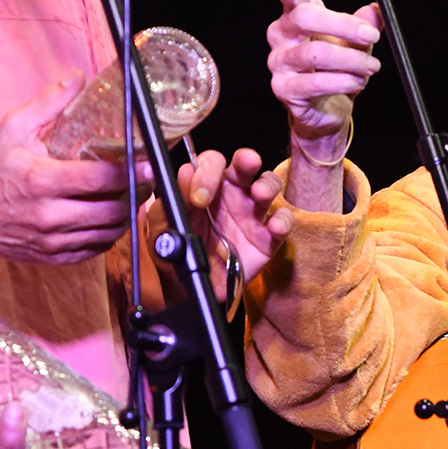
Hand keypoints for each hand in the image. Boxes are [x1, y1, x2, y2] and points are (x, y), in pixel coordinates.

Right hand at [0, 77, 151, 263]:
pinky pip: (93, 251)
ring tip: (132, 199)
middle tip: (145, 181)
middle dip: (135, 196)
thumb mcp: (14, 128)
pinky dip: (107, 236)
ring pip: (107, 234)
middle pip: (111, 210)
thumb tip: (78, 80)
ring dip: (125, 217)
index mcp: (41, 180)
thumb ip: (48, 103)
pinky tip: (109, 219)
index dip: (131, 172)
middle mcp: (48, 215)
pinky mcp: (51, 257)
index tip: (148, 164)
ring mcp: (51, 240)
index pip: (100, 179)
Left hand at [169, 146, 287, 297]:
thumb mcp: (163, 228)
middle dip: (247, 160)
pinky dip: (283, 221)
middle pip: (246, 165)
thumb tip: (186, 173)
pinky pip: (284, 223)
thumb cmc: (176, 251)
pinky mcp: (268, 238)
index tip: (199, 198)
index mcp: (207, 186)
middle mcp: (233, 194)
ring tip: (260, 194)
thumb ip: (173, 201)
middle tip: (247, 164)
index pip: (212, 163)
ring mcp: (253, 215)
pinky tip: (274, 227)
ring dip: (267, 185)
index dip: (207, 172)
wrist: (191, 288)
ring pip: (269, 186)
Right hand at [267, 0, 380, 156]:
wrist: (327, 110)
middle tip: (371, 36)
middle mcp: (281, 35)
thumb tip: (376, 11)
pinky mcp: (284, 89)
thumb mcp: (355, 43)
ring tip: (370, 67)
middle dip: (344, 26)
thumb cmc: (336, 69)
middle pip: (305, 18)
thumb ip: (364, 26)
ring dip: (351, 60)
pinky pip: (315, 82)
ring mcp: (279, 62)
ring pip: (316, 53)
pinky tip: (357, 82)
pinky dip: (343, 81)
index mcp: (296, 15)